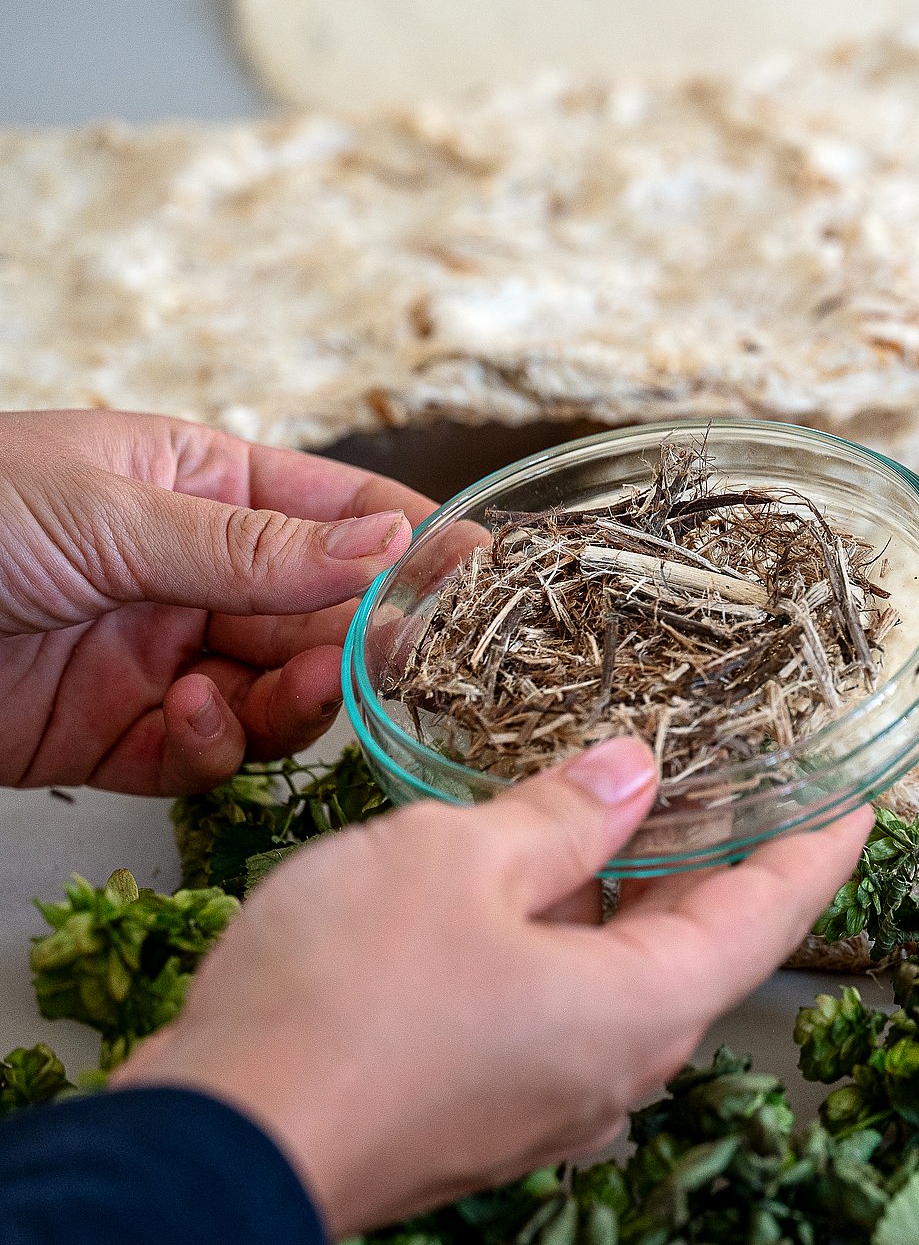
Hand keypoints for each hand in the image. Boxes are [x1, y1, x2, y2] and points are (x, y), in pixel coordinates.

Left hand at [0, 411, 437, 793]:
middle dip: (367, 640)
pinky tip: (192, 711)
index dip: (408, 539)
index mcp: (201, 488)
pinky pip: (204, 756)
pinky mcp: (118, 737)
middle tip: (409, 658)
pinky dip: (215, 746)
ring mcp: (162, 659)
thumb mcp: (112, 513)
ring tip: (305, 685)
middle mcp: (196, 577)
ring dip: (302, 698)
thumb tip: (386, 544)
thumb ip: (251, 548)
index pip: (335, 511)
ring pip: (278, 697)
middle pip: (322, 617)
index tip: (480, 569)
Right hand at [112, 739, 872, 1236]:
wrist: (212, 1144)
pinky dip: (561, 930)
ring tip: (622, 796)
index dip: (820, 843)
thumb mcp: (458, 861)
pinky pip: (555, 1002)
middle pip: (701, 944)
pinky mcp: (485, 1104)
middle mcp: (615, 1066)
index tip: (858, 796)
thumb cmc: (340, 1004)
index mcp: (644, 1009)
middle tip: (735, 772)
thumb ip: (560, 814)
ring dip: (625, 887)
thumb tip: (629, 775)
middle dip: (717, 853)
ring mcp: (549, 1095)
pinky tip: (522, 871)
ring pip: (619, 971)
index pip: (774, 913)